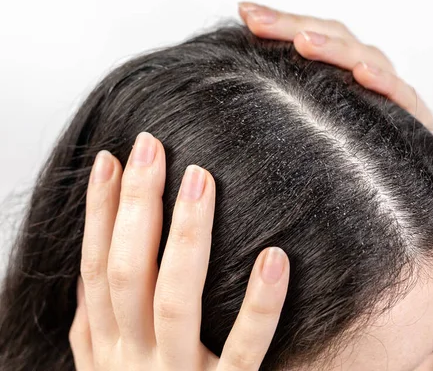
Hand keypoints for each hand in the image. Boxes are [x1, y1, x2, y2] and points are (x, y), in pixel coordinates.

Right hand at [70, 132, 289, 370]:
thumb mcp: (106, 363)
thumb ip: (99, 319)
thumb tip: (93, 262)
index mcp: (103, 347)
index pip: (95, 267)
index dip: (100, 212)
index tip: (113, 159)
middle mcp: (132, 360)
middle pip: (127, 271)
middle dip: (135, 206)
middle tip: (153, 147)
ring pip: (174, 300)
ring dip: (186, 237)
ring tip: (200, 180)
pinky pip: (246, 349)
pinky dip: (260, 304)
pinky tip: (275, 257)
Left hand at [238, 2, 432, 129]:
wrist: (392, 179)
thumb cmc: (347, 146)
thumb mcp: (312, 116)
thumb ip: (288, 92)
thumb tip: (243, 73)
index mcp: (341, 66)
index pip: (311, 34)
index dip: (281, 22)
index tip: (247, 13)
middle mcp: (366, 67)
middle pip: (332, 37)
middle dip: (293, 27)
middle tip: (259, 22)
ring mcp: (389, 88)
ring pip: (362, 57)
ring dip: (333, 49)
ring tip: (303, 43)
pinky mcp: (413, 114)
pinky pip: (399, 93)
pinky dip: (382, 81)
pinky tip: (362, 74)